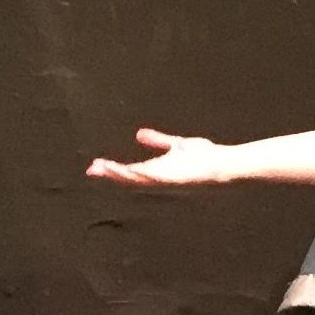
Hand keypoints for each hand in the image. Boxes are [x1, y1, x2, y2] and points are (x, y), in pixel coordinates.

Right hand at [85, 129, 231, 186]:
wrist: (223, 164)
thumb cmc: (204, 157)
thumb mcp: (176, 145)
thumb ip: (158, 141)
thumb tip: (138, 134)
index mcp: (157, 169)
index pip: (129, 170)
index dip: (113, 169)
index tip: (95, 165)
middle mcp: (158, 177)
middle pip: (129, 177)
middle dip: (110, 174)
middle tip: (91, 170)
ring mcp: (165, 179)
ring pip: (137, 179)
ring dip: (120, 174)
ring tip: (103, 169)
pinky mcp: (173, 178)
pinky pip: (154, 177)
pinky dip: (140, 175)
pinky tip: (129, 170)